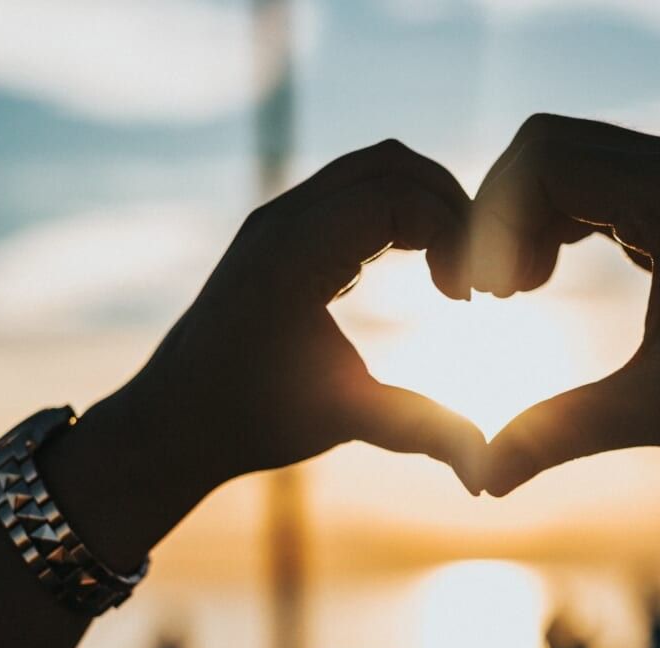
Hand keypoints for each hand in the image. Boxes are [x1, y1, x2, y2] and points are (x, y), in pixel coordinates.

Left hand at [38, 140, 486, 568]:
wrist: (173, 421)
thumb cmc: (251, 421)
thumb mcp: (343, 421)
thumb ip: (420, 430)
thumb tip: (486, 471)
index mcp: (294, 254)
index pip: (398, 196)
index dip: (453, 234)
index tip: (468, 297)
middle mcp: (283, 220)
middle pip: (392, 164)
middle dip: (450, 207)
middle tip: (474, 272)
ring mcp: (279, 219)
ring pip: (373, 170)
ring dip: (425, 205)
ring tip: (451, 269)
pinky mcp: (282, 231)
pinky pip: (353, 192)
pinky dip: (399, 214)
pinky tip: (417, 269)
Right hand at [463, 114, 659, 495]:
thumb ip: (565, 433)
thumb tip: (485, 480)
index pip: (544, 160)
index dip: (493, 221)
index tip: (488, 296)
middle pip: (547, 147)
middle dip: (501, 215)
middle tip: (494, 294)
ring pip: (570, 159)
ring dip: (528, 216)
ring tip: (518, 291)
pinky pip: (598, 181)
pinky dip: (558, 218)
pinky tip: (549, 276)